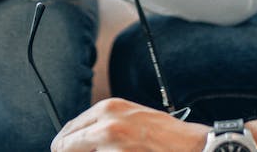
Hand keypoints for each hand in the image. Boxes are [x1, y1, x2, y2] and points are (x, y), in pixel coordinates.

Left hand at [51, 98, 206, 150]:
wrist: (193, 147)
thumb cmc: (168, 136)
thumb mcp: (131, 119)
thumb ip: (104, 126)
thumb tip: (80, 140)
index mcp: (108, 108)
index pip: (70, 128)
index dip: (65, 145)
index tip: (63, 150)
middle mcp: (106, 122)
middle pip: (65, 144)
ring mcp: (110, 142)